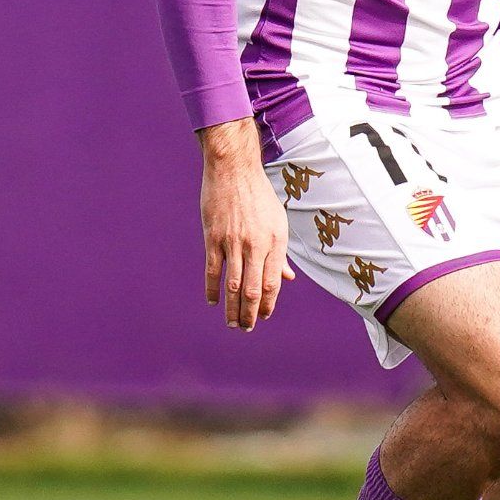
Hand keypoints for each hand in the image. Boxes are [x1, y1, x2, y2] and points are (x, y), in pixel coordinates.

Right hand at [198, 125, 288, 330]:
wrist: (234, 170)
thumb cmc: (259, 196)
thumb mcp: (278, 222)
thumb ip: (280, 253)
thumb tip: (287, 278)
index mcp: (275, 241)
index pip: (272, 282)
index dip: (269, 304)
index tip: (265, 316)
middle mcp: (256, 244)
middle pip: (253, 289)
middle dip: (250, 314)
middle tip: (246, 328)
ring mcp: (233, 242)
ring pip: (233, 285)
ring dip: (232, 308)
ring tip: (232, 323)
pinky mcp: (213, 238)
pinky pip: (213, 270)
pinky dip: (212, 289)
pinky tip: (212, 301)